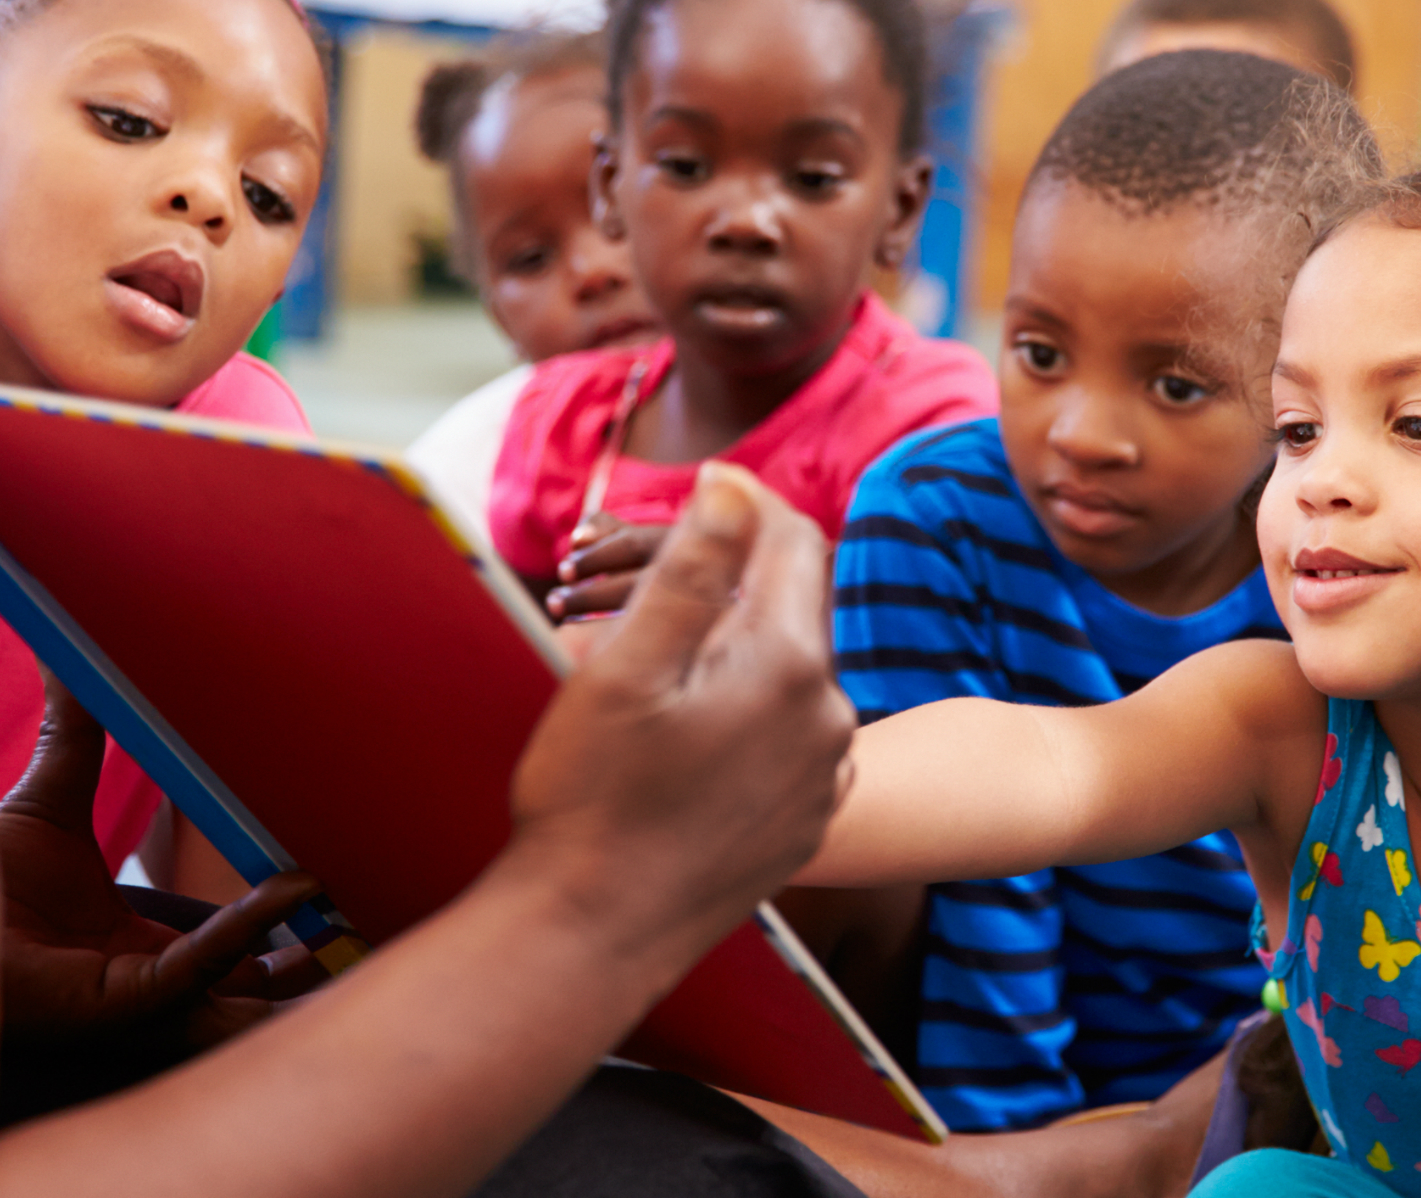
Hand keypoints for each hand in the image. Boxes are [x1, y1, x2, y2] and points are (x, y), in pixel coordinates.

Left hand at [0, 677, 328, 1048]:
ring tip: (348, 899)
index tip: (339, 866)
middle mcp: (161, 980)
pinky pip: (202, 970)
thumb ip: (80, 726)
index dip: (293, 917)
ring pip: (252, 995)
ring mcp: (148, 997)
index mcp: (154, 946)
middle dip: (323, 960)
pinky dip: (248, 934)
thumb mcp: (53, 795)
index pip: (243, 945)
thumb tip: (75, 646)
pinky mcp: (124, 1003)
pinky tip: (286, 894)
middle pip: (264, 987)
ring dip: (304, 956)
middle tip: (382, 902)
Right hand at [511, 465, 854, 960]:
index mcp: (788, 664)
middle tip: (653, 585)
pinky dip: (748, 714)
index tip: (702, 487)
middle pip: (793, 606)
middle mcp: (828, 716)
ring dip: (738, 652)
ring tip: (658, 672)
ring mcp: (824, 775)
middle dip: (733, 582)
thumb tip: (732, 484)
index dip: (747, 502)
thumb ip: (692, 567)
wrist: (592, 935)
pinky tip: (688, 737)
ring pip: (791, 674)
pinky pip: (789, 737)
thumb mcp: (627, 666)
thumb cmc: (593, 800)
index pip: (794, 539)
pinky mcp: (807, 820)